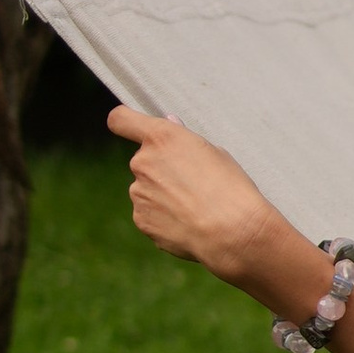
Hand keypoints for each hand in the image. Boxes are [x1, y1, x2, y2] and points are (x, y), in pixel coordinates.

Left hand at [108, 107, 284, 284]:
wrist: (232, 232)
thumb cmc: (231, 188)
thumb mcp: (214, 154)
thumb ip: (184, 141)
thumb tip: (170, 126)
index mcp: (161, 137)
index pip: (121, 119)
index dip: (125, 122)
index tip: (132, 128)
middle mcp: (142, 162)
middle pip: (143, 160)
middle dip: (161, 168)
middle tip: (192, 183)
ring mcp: (138, 192)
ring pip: (147, 189)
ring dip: (163, 195)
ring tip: (194, 208)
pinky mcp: (141, 219)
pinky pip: (149, 213)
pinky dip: (164, 217)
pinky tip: (188, 223)